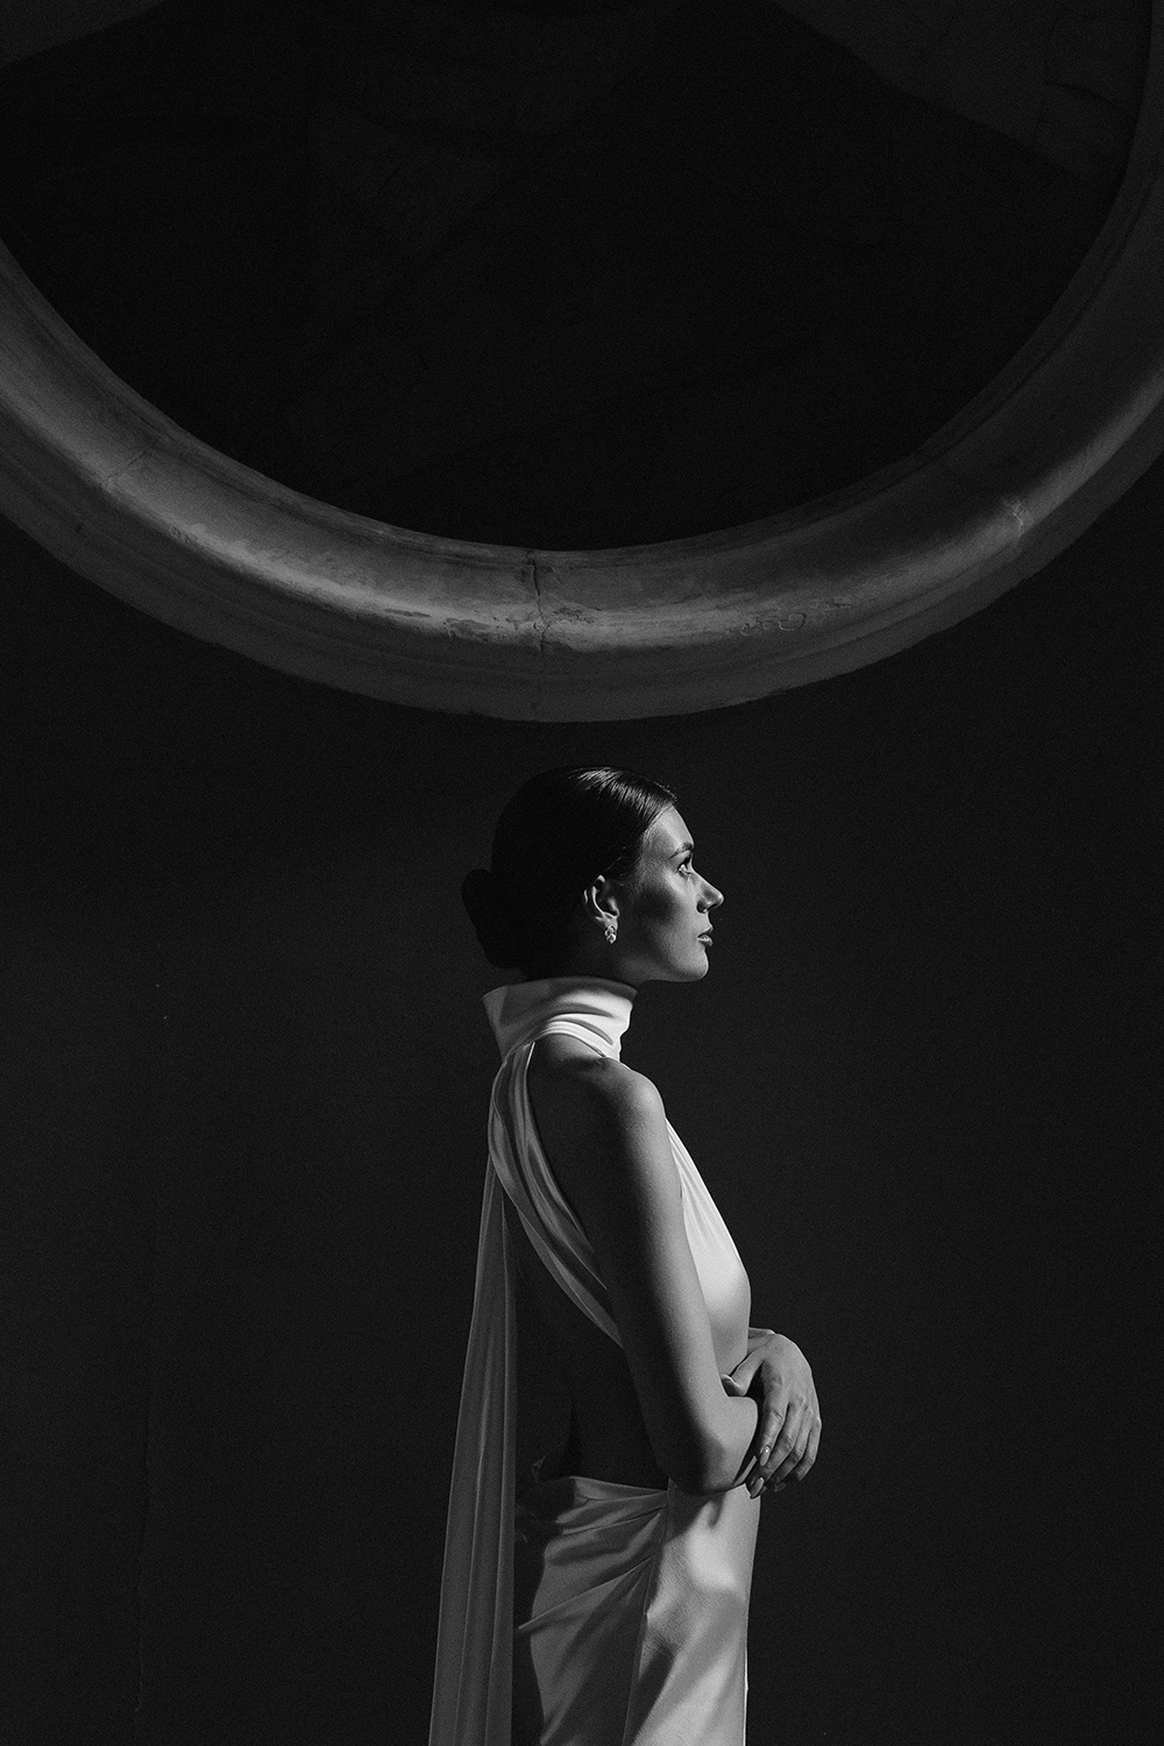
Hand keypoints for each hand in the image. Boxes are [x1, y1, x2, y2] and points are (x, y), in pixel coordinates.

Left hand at [726, 1329, 819, 1497]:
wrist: (789, 1351)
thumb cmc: (762, 1358)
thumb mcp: (749, 1360)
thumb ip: (739, 1376)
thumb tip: (725, 1384)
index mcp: (782, 1385)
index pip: (776, 1416)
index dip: (768, 1440)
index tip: (758, 1461)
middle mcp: (800, 1401)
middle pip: (789, 1440)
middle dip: (772, 1467)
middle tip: (753, 1486)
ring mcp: (810, 1413)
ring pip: (801, 1451)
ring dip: (783, 1474)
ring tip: (762, 1488)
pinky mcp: (815, 1422)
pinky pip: (811, 1452)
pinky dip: (798, 1471)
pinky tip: (780, 1484)